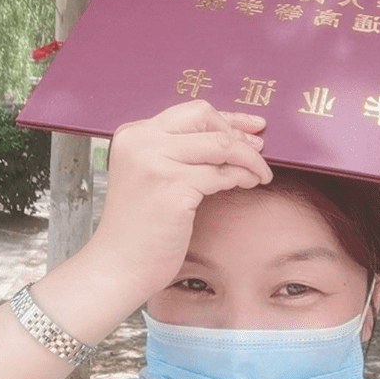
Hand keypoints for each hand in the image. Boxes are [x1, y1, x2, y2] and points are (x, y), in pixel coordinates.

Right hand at [77, 101, 271, 312]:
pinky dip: (242, 177)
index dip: (227, 118)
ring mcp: (155, 163)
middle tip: (259, 148)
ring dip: (249, 158)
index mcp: (133, 134)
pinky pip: (222, 174)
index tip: (252, 127)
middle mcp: (141, 141)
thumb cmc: (140, 227)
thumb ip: (178, 152)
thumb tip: (232, 136)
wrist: (119, 265)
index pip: (190, 112)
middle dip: (239, 133)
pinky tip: (249, 183)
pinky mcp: (172, 188)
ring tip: (259, 173)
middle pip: (206, 118)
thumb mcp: (150, 175)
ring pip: (221, 145)